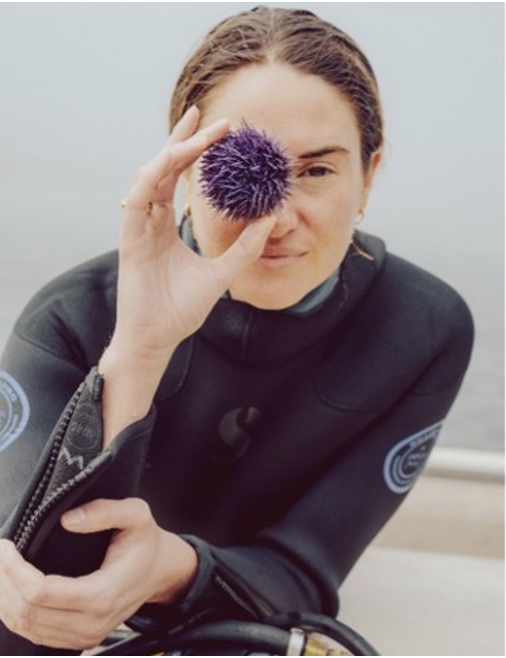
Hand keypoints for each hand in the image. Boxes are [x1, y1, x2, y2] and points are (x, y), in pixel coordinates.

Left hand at [0, 499, 195, 649]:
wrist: (161, 571)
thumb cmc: (146, 541)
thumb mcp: (136, 514)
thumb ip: (105, 511)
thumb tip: (66, 520)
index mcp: (103, 594)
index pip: (40, 592)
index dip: (14, 570)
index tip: (5, 545)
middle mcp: (92, 623)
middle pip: (27, 612)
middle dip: (3, 582)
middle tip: (0, 552)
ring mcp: (86, 636)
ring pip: (25, 627)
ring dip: (5, 598)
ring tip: (1, 568)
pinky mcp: (80, 639)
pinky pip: (35, 634)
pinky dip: (15, 612)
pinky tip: (11, 589)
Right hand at [115, 104, 276, 356]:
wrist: (159, 338)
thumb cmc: (182, 309)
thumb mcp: (223, 273)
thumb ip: (245, 247)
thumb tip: (272, 218)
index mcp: (166, 225)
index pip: (177, 177)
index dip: (194, 149)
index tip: (219, 128)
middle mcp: (150, 219)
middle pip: (163, 166)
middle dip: (186, 139)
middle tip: (213, 116)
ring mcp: (138, 227)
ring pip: (150, 175)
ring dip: (174, 152)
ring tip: (202, 134)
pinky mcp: (130, 239)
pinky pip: (138, 200)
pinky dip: (152, 178)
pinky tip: (172, 161)